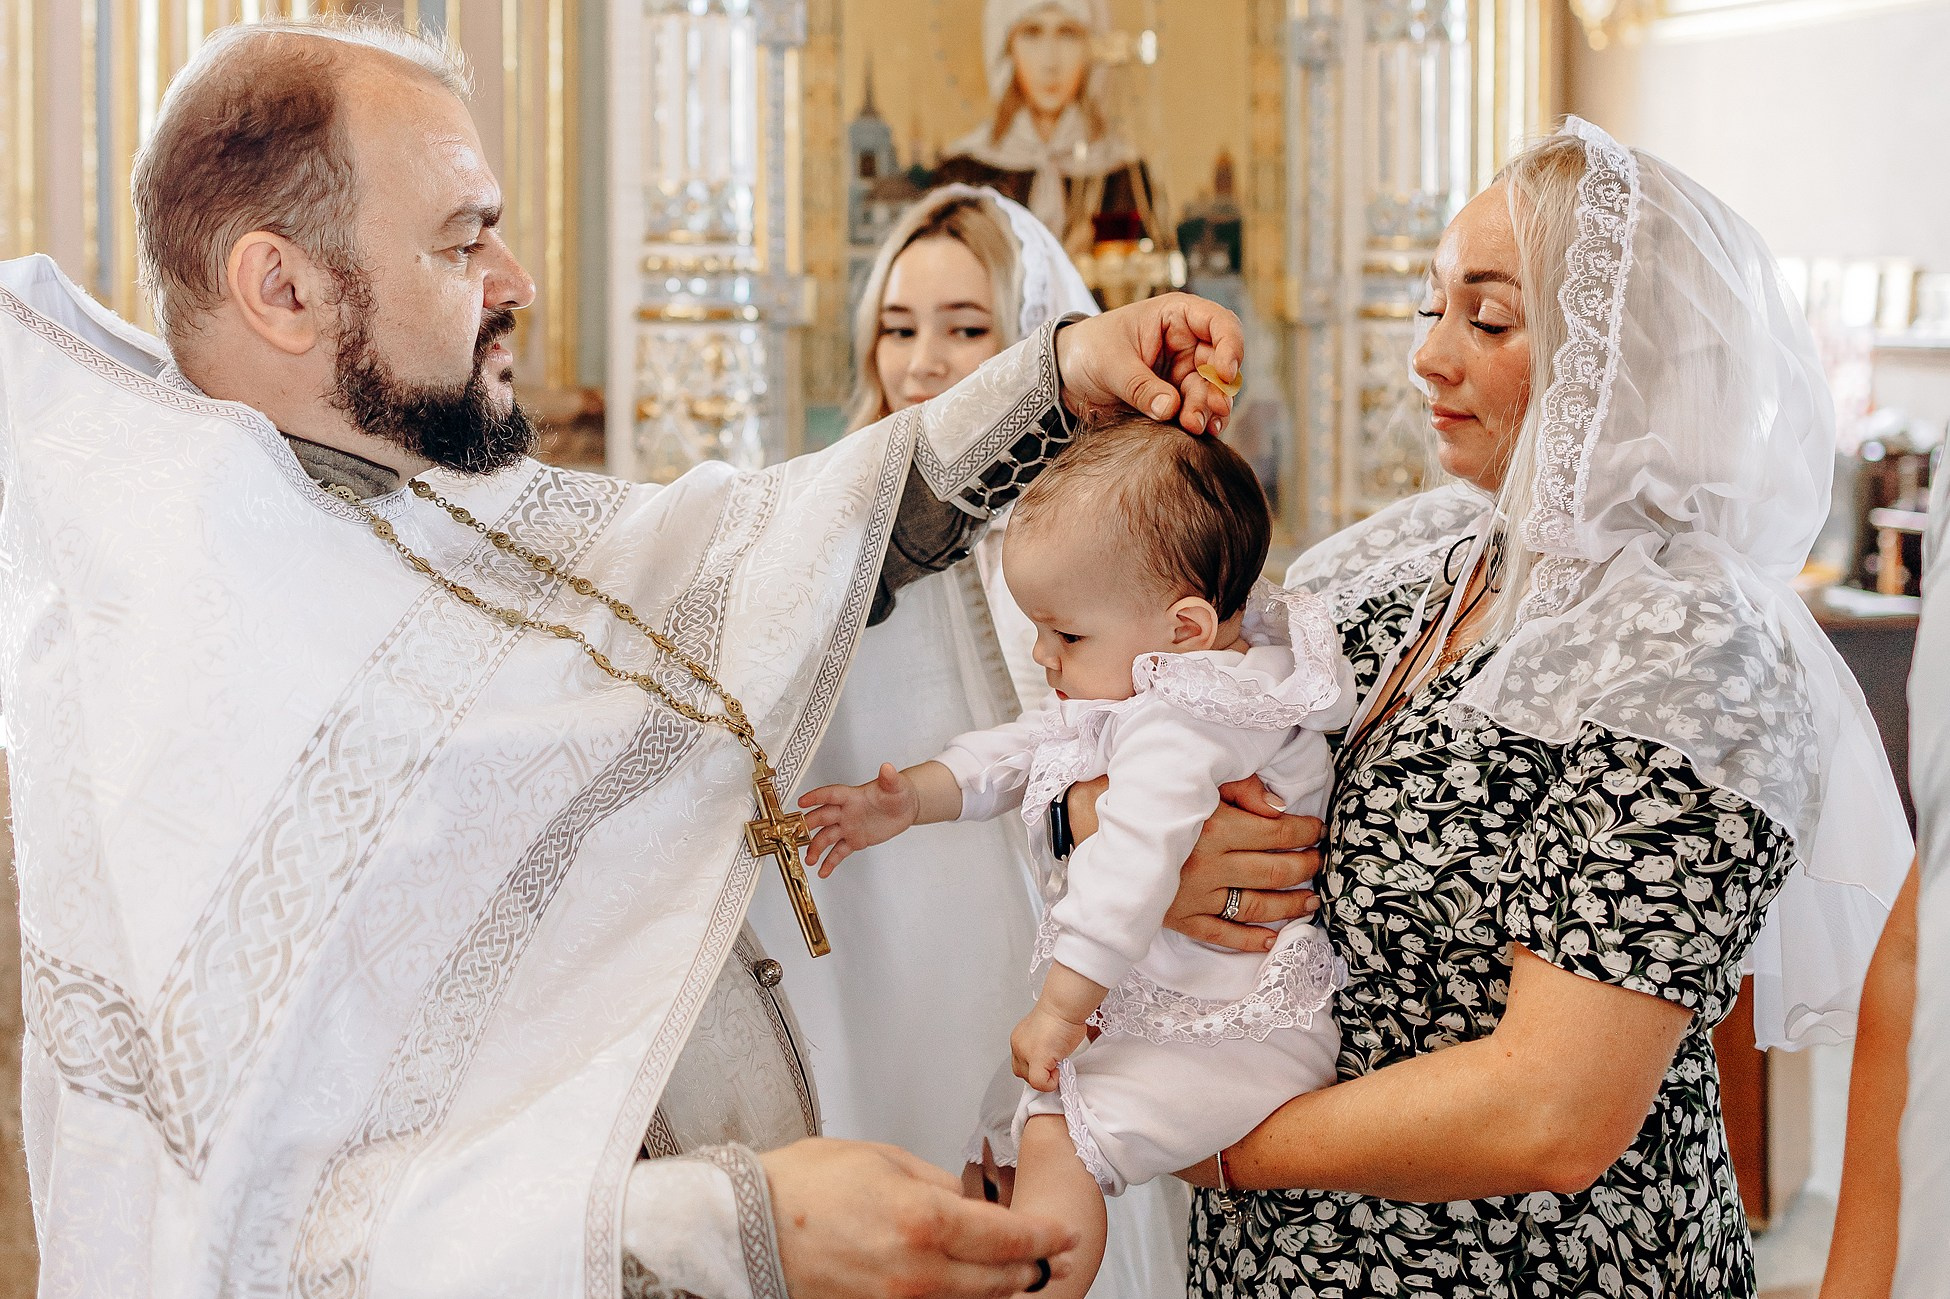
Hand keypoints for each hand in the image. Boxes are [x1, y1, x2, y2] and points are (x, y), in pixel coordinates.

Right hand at [765, 1137, 1078, 1298]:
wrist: (745, 1227)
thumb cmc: (801, 1186)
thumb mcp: (881, 1159)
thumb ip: (935, 1182)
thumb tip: (968, 1199)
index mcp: (923, 1220)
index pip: (1008, 1237)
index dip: (1045, 1236)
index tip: (1065, 1232)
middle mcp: (917, 1271)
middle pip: (1000, 1281)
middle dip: (1033, 1267)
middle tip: (1055, 1253)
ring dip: (1000, 1290)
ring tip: (1018, 1272)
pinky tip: (966, 1286)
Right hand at [800, 764, 918, 876]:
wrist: (906, 809)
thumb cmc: (898, 793)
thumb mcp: (897, 786)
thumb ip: (890, 778)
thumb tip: (887, 767)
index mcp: (853, 796)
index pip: (831, 794)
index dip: (817, 797)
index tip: (802, 801)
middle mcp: (846, 811)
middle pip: (823, 817)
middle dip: (809, 826)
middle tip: (797, 833)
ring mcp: (848, 827)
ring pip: (827, 837)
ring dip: (816, 847)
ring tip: (809, 860)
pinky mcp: (854, 841)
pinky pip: (839, 852)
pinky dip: (830, 862)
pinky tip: (823, 871)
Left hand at [1011, 1004, 1088, 1092]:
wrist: (1064, 1006)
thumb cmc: (1062, 1013)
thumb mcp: (1047, 1033)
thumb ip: (1044, 1048)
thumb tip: (1052, 1062)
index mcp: (1020, 1038)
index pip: (1021, 1062)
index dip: (1036, 1067)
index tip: (1049, 1063)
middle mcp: (1019, 1046)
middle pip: (1023, 1072)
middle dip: (1039, 1073)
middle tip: (1054, 1066)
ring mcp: (1025, 1053)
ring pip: (1030, 1080)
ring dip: (1046, 1077)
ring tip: (1058, 1065)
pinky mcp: (1037, 1059)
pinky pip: (1039, 1083)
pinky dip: (1050, 1083)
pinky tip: (1059, 1070)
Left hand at [1052, 293, 1243, 434]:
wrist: (1066, 375)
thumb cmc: (1088, 350)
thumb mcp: (1111, 364)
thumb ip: (1140, 386)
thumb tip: (1170, 409)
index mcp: (1175, 316)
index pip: (1220, 323)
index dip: (1231, 346)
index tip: (1224, 373)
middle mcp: (1187, 342)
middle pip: (1219, 365)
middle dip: (1216, 391)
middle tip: (1203, 415)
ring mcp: (1183, 371)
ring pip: (1211, 391)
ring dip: (1209, 410)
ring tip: (1196, 428)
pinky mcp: (1176, 397)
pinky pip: (1197, 410)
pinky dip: (1200, 422)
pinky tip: (1199, 434)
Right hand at [1066, 774, 1324, 951]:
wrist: (1080, 822)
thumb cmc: (1133, 793)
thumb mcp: (1184, 777)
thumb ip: (1234, 787)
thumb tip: (1276, 805)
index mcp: (1211, 827)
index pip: (1274, 832)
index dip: (1303, 831)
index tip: (1318, 829)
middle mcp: (1207, 865)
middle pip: (1272, 871)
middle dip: (1304, 867)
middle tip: (1320, 862)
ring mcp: (1192, 896)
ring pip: (1255, 906)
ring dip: (1289, 905)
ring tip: (1311, 901)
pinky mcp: (1175, 917)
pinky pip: (1220, 934)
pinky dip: (1249, 940)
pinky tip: (1272, 940)